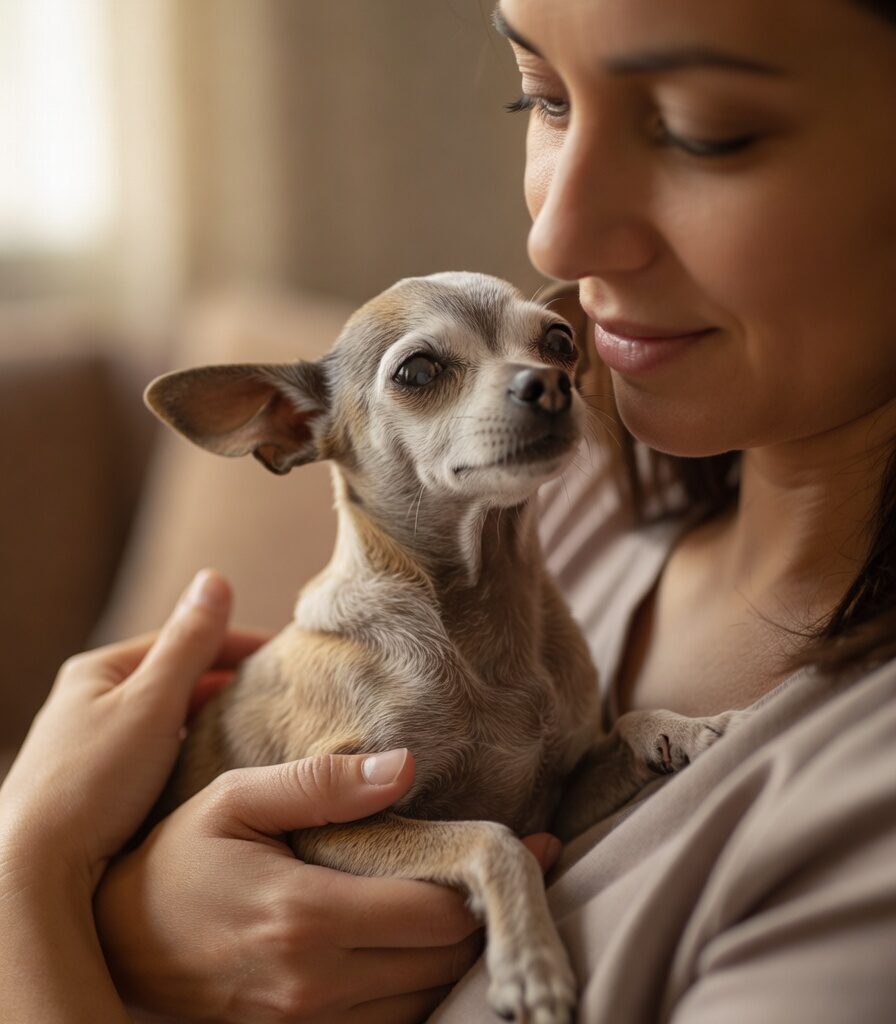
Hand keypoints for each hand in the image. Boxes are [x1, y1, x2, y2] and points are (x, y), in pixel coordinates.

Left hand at [0, 570, 269, 1023]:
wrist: (32, 874)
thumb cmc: (90, 783)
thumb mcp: (150, 703)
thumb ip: (188, 643)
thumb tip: (215, 578)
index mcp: (98, 671)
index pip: (182, 639)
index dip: (237, 643)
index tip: (288, 656)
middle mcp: (89, 702)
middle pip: (176, 678)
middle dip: (228, 681)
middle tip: (283, 695)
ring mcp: (90, 746)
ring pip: (169, 718)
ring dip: (211, 718)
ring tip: (260, 731)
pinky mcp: (96, 787)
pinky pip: (159, 753)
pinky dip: (192, 750)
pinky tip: (217, 769)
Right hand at [96, 751, 560, 1023]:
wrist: (112, 940)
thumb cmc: (175, 857)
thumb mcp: (237, 798)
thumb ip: (321, 784)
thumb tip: (406, 765)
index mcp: (307, 918)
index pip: (435, 915)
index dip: (492, 885)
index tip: (537, 846)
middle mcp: (315, 984)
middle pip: (442, 963)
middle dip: (488, 919)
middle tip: (521, 871)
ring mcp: (305, 1023)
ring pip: (423, 1001)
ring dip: (461, 957)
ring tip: (486, 904)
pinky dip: (420, 988)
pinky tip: (431, 946)